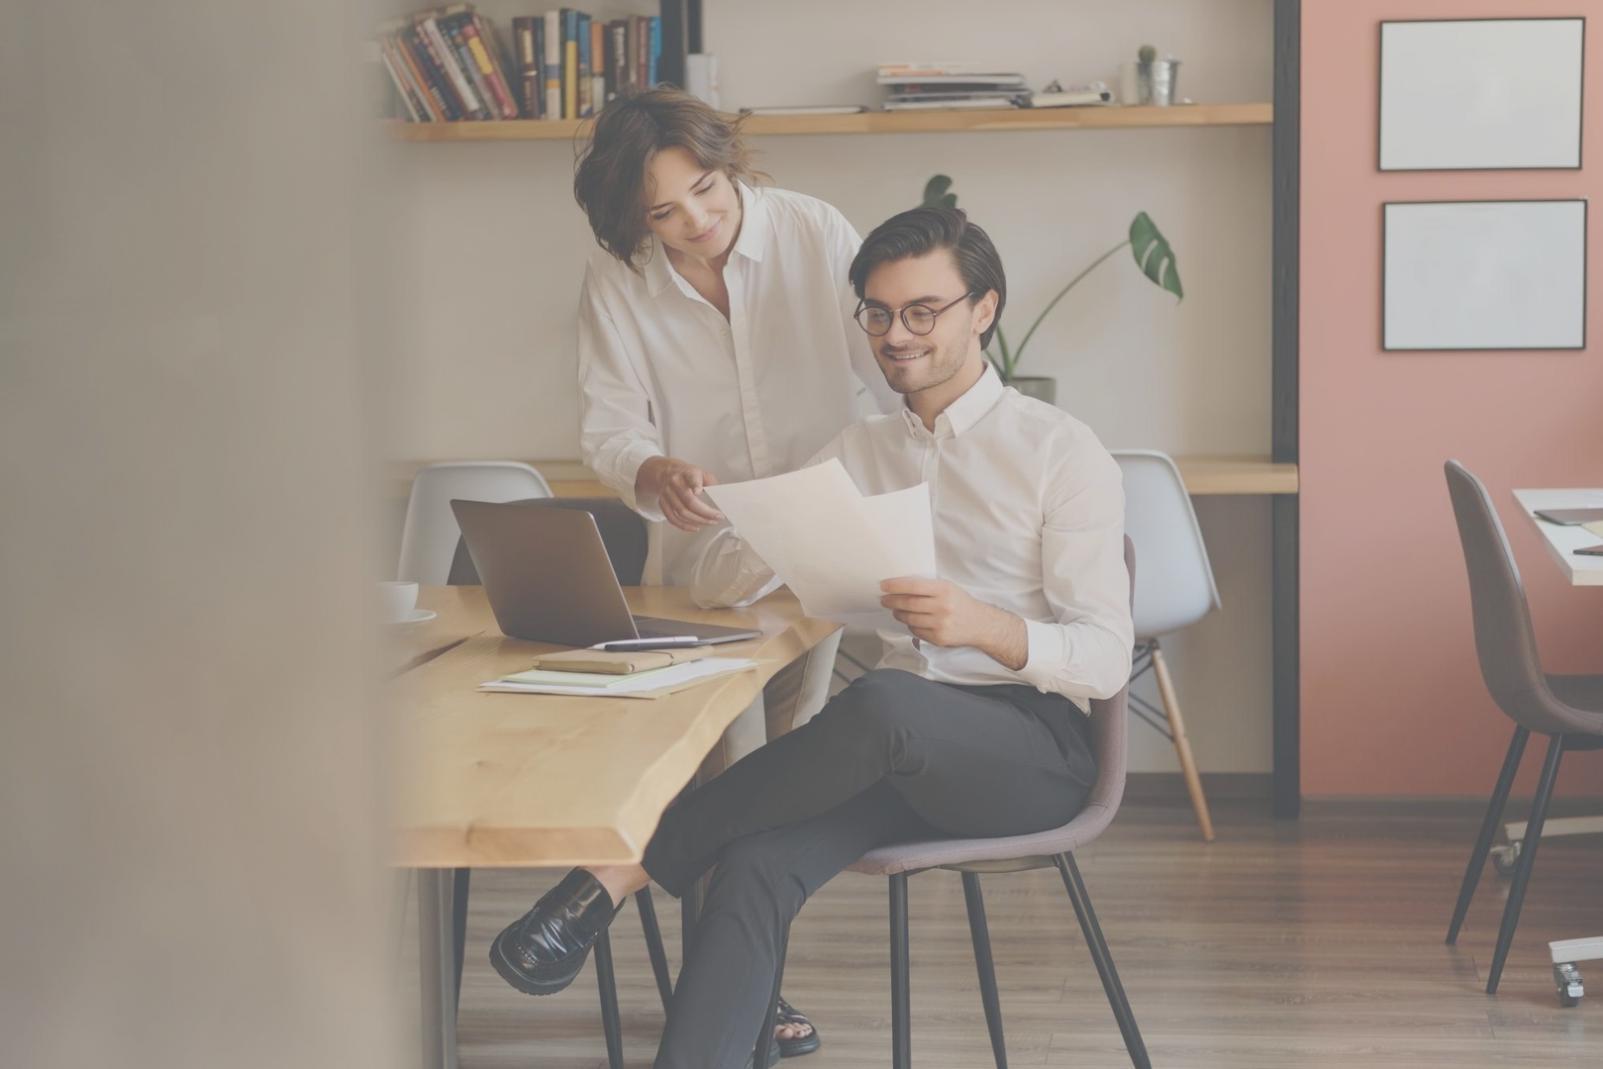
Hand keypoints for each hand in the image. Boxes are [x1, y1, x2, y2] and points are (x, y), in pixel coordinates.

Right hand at [636, 456, 723, 532]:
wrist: (666, 473)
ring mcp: (667, 494)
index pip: (691, 478)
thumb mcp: (701, 472)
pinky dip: (685, 526)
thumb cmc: (686, 474)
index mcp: (686, 473)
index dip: (694, 485)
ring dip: (697, 521)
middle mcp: (675, 483)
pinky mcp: (663, 503)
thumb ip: (711, 482)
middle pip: (688, 501)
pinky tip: (695, 527)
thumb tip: (721, 496)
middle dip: (705, 513)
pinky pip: (672, 518)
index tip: (698, 491)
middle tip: (716, 517)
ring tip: (709, 523)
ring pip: (681, 512)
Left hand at [879, 577, 1027, 669]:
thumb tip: (900, 586)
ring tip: (895, 610)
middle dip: (892, 601)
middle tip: (884, 599)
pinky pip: (916, 631)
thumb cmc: (960, 603)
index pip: (914, 586)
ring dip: (898, 614)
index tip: (883, 585)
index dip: (896, 586)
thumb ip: (928, 587)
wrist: (980, 624)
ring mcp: (940, 624)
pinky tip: (911, 620)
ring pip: (909, 619)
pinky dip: (910, 625)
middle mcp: (942, 607)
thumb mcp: (948, 588)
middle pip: (908, 604)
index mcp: (944, 590)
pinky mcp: (938, 638)